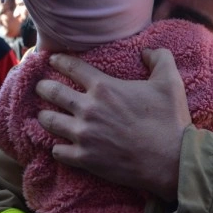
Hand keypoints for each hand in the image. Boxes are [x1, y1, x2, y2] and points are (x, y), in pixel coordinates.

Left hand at [35, 48, 191, 200]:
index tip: (53, 59)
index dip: (59, 60)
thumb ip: (159, 58)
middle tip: (41, 87)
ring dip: (44, 116)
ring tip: (44, 115)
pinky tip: (58, 146)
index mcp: (105, 87)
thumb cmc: (170, 120)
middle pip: (52, 92)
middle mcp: (88, 109)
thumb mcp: (170, 82)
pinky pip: (57, 152)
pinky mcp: (85, 159)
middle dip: (43, 87)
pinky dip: (56, 148)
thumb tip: (147, 51)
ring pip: (49, 121)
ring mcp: (84, 135)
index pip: (72, 67)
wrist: (171, 161)